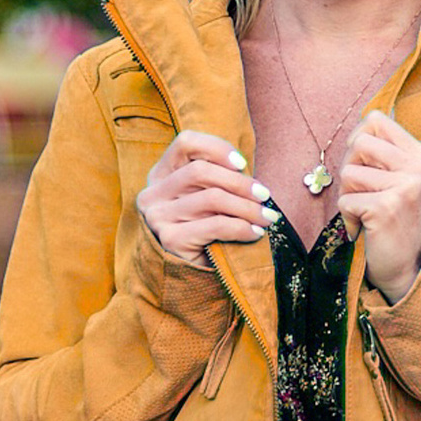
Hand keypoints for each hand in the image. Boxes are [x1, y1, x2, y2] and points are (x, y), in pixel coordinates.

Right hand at [136, 130, 274, 266]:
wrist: (188, 276)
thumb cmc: (204, 229)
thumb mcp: (206, 198)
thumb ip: (217, 177)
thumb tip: (247, 167)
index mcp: (160, 174)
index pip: (186, 143)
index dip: (217, 148)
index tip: (243, 164)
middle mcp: (152, 193)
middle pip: (201, 171)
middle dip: (240, 182)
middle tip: (265, 195)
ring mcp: (158, 217)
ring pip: (213, 198)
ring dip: (248, 207)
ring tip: (267, 217)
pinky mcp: (170, 240)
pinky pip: (216, 225)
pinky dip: (242, 228)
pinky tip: (256, 233)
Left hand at [336, 110, 420, 301]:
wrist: (407, 266)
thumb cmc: (396, 219)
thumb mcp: (401, 179)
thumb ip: (386, 151)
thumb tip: (367, 118)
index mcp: (420, 155)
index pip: (377, 119)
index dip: (358, 137)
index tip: (362, 161)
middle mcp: (418, 167)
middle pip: (359, 141)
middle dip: (349, 166)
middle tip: (359, 191)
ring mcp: (405, 187)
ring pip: (348, 172)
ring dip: (347, 195)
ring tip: (364, 211)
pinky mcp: (386, 208)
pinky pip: (345, 200)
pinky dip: (346, 218)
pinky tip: (363, 228)